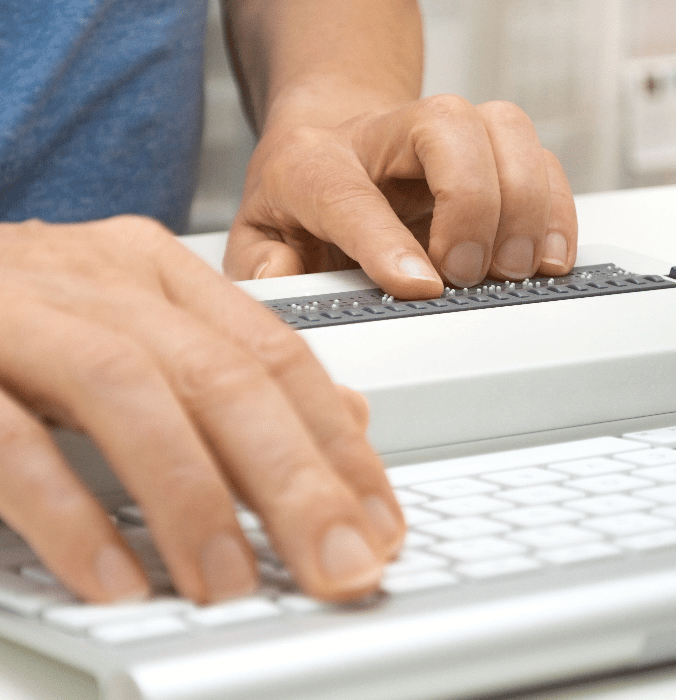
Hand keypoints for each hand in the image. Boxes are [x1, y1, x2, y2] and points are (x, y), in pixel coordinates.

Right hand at [0, 217, 403, 602]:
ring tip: (233, 585)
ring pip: (132, 395)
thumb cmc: (25, 323)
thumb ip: (236, 372)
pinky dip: (72, 515)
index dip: (338, 443)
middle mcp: (102, 282)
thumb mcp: (144, 333)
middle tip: (341, 566)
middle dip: (295, 481)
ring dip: (194, 501)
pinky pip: (12, 440)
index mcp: (159, 275)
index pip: (277, 355)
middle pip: (225, 377)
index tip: (377, 520)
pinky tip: (117, 580)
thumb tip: (342, 417)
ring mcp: (22, 314)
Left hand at [224, 96, 577, 299]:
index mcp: (313, 162)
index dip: (384, 242)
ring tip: (514, 268)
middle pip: (444, 126)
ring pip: (504, 128)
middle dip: (470, 204)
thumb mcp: (257, 238)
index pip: (347, 193)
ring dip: (524, 203)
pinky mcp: (485, 151)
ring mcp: (440, 136)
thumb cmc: (297, 198)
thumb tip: (284, 281)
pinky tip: (545, 256)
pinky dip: (555, 207)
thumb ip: (261, 265)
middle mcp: (383, 136)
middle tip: (465, 273)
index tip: (420, 287)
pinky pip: (540, 157)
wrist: (329, 144)